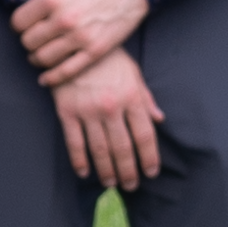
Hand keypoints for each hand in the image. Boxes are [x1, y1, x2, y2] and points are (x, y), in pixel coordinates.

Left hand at [5, 0, 151, 78]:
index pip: (18, 22)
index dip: (18, 23)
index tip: (23, 23)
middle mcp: (64, 20)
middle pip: (28, 42)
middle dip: (27, 40)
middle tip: (32, 37)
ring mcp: (80, 38)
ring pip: (43, 59)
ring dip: (36, 58)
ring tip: (38, 52)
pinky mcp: (95, 51)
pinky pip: (66, 72)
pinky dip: (52, 77)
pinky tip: (45, 77)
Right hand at [48, 48, 166, 189]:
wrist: (75, 41)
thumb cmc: (109, 58)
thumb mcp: (133, 73)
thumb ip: (146, 98)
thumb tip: (160, 119)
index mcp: (131, 97)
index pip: (145, 135)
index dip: (149, 157)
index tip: (150, 172)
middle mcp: (112, 106)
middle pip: (123, 148)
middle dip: (129, 171)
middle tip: (131, 185)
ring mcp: (88, 110)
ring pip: (100, 150)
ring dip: (107, 171)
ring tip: (111, 183)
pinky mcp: (67, 111)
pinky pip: (74, 143)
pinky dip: (80, 161)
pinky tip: (85, 173)